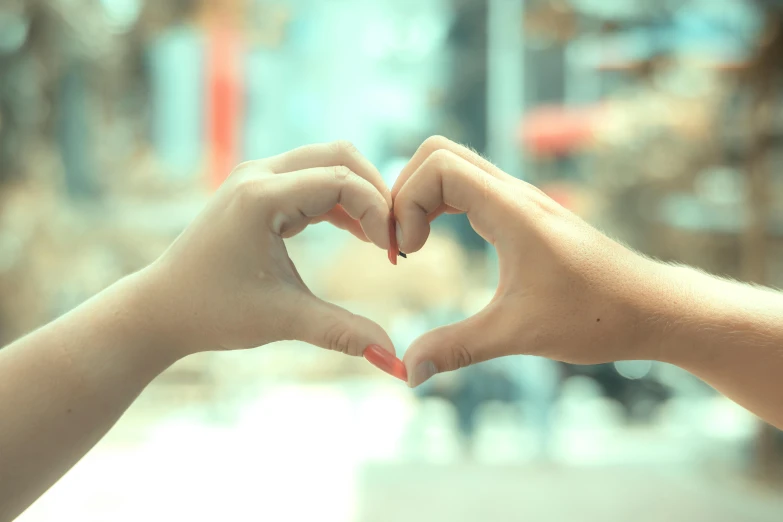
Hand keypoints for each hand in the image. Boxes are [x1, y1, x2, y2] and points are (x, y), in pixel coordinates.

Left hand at [139, 141, 398, 362]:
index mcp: (261, 197)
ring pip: (327, 162)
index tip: (393, 253)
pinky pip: (312, 179)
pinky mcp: (258, 190)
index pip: (341, 181)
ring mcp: (256, 178)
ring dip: (360, 194)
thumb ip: (342, 333)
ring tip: (381, 240)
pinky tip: (359, 234)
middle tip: (395, 237)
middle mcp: (258, 175)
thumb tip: (395, 361)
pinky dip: (340, 200)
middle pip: (339, 156)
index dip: (379, 212)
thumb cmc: (214, 313)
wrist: (162, 309)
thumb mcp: (283, 320)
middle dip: (376, 192)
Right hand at [392, 136, 665, 385]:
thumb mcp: (519, 334)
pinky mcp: (526, 214)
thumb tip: (407, 372)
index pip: (438, 166)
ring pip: (454, 165)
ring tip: (414, 247)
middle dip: (405, 191)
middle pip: (438, 152)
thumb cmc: (598, 315)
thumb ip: (458, 349)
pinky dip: (441, 205)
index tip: (410, 255)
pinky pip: (470, 187)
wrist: (655, 308)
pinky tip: (440, 244)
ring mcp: (521, 199)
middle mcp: (514, 193)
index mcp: (511, 210)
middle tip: (403, 244)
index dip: (407, 203)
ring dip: (422, 197)